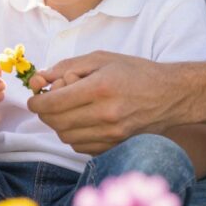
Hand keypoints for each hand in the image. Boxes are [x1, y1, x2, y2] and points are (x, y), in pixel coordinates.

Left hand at [26, 51, 178, 154]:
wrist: (171, 94)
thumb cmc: (135, 72)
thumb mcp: (101, 58)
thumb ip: (68, 66)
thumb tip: (40, 78)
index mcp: (101, 88)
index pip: (54, 103)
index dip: (37, 102)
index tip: (34, 99)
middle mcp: (106, 113)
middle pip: (57, 122)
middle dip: (45, 113)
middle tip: (46, 103)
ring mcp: (112, 133)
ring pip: (66, 137)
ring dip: (58, 125)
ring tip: (65, 111)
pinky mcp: (116, 145)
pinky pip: (81, 147)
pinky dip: (73, 136)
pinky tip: (80, 122)